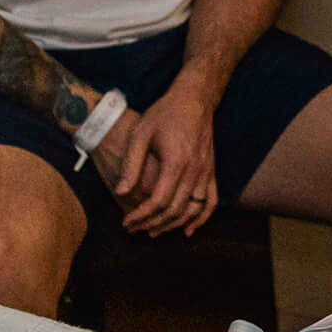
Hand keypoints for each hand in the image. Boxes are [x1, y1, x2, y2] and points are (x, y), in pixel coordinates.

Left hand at [114, 79, 219, 236]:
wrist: (194, 99)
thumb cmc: (164, 114)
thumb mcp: (140, 134)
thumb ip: (131, 165)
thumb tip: (120, 192)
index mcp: (176, 163)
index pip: (159, 201)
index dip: (141, 216)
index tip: (126, 222)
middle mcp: (194, 171)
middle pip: (175, 210)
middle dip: (152, 224)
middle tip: (134, 229)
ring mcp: (206, 172)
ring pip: (192, 210)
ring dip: (173, 225)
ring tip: (153, 231)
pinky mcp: (211, 171)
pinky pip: (210, 201)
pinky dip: (201, 218)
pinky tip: (188, 229)